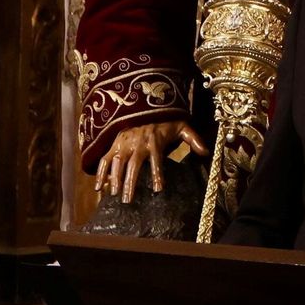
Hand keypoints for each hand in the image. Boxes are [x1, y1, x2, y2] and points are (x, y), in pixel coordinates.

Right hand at [95, 120, 209, 203]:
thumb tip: (206, 152)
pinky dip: (100, 173)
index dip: (157, 173)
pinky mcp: (115, 144)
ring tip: (114, 194)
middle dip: (130, 182)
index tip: (159, 189)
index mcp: (154, 140)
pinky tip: (98, 188)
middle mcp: (137, 143)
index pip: (156, 159)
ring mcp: (124, 143)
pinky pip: (105, 159)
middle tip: (128, 200)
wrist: (144, 104)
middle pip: (133, 164)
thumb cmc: (164, 120)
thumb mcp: (182, 126)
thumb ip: (193, 139)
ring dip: (115, 178)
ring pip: (117, 162)